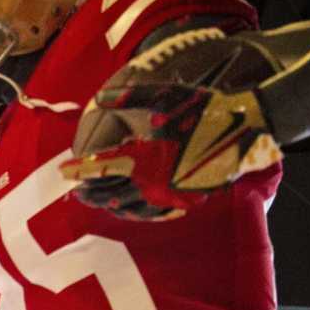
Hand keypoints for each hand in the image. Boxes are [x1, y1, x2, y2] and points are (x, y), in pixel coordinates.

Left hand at [63, 36, 280, 220]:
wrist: (245, 125)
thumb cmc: (203, 106)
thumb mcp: (165, 95)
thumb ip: (129, 96)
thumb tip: (99, 97)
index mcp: (144, 158)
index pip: (102, 168)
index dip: (80, 170)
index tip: (64, 171)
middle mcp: (154, 182)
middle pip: (111, 193)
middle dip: (90, 192)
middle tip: (75, 191)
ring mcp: (172, 195)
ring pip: (131, 209)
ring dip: (110, 206)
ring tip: (98, 202)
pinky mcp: (188, 199)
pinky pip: (154, 214)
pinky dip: (136, 214)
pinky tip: (132, 210)